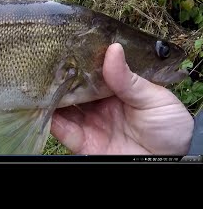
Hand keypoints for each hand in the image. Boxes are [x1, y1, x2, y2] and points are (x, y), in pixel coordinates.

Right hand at [51, 43, 193, 154]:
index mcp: (115, 89)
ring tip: (41, 81)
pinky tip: (44, 105)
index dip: (79, 60)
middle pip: (73, 87)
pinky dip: (50, 118)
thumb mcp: (155, 98)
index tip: (66, 46)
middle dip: (60, 76)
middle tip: (47, 62)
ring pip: (62, 105)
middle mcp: (97, 104)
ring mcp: (88, 122)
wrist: (167, 164)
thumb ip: (129, 79)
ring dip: (52, 95)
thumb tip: (113, 49)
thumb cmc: (168, 129)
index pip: (92, 71)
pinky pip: (61, 129)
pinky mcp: (82, 141)